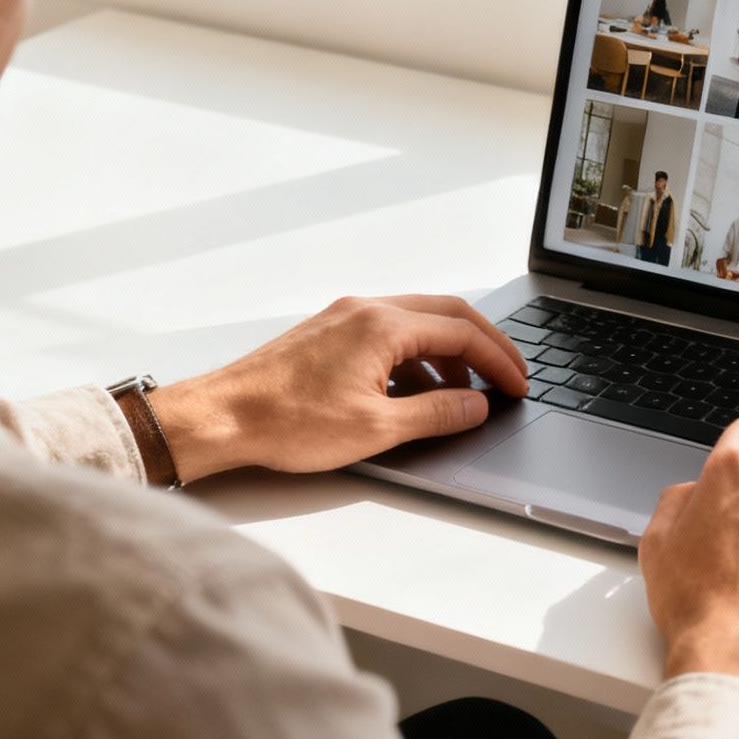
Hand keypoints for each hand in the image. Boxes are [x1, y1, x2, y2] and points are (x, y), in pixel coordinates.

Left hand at [152, 296, 527, 479]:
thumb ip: (436, 415)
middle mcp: (365, 309)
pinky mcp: (327, 333)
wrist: (221, 417)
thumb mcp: (376, 428)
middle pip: (445, 314)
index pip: (462, 330)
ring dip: (447, 355)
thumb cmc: (285, 422)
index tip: (518, 385)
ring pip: (416, 323)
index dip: (499, 359)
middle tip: (508, 377)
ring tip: (461, 397)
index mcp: (382, 324)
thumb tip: (476, 406)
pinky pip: (387, 335)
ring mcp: (343, 317)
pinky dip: (414, 358)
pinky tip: (414, 393)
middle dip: (483, 346)